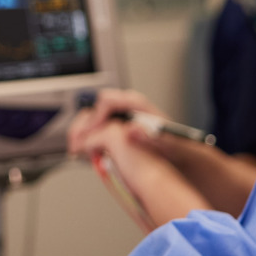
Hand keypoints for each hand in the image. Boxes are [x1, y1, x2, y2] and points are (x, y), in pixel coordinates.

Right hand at [68, 89, 208, 227]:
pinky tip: (83, 153)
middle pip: (95, 108)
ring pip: (92, 119)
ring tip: (75, 149)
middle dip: (83, 125)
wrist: (180, 154)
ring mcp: (118, 119)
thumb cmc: (175, 145)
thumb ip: (150, 136)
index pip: (108, 102)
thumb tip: (131, 131)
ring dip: (81, 133)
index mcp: (136, 105)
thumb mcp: (167, 141)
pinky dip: (87, 141)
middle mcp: (125, 109)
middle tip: (76, 143)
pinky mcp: (116, 131)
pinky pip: (95, 131)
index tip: (90, 134)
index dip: (96, 117)